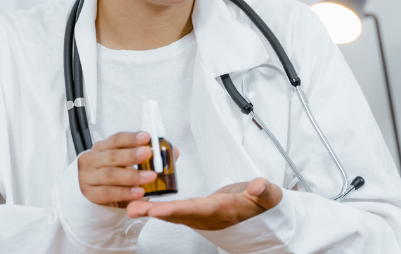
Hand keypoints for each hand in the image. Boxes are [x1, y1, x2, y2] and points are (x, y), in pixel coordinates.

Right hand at [77, 131, 157, 207]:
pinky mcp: (91, 194)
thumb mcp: (121, 161)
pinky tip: (138, 192)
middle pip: (113, 156)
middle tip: (148, 153)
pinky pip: (109, 193)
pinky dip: (125, 192)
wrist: (94, 191)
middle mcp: (92, 160)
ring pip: (111, 175)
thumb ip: (139, 156)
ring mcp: (88, 177)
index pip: (116, 140)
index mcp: (101, 147)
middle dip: (131, 155)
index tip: (146, 137)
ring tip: (150, 176)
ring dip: (132, 176)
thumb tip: (166, 151)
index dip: (131, 138)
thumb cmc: (111, 173)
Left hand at [125, 177, 282, 230]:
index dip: (177, 209)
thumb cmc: (261, 204)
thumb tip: (258, 185)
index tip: (159, 209)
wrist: (259, 214)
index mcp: (223, 210)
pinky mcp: (194, 213)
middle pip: (178, 214)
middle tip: (133, 209)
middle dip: (155, 213)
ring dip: (151, 211)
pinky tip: (141, 203)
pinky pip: (172, 211)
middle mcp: (208, 216)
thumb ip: (264, 191)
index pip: (197, 209)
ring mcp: (200, 216)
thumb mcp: (270, 197)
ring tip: (130, 207)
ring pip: (172, 214)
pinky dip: (156, 208)